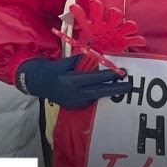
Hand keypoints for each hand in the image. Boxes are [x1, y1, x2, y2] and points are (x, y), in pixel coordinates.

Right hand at [15, 55, 131, 109]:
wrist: (38, 83)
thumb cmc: (54, 69)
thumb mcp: (67, 62)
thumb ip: (83, 62)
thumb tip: (99, 59)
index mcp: (71, 81)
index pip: (94, 79)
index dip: (109, 76)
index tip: (121, 73)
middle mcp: (74, 93)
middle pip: (99, 92)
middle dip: (115, 89)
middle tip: (129, 86)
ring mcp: (74, 102)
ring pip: (96, 97)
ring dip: (108, 93)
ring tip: (122, 88)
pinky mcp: (74, 107)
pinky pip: (90, 100)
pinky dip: (97, 95)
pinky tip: (105, 91)